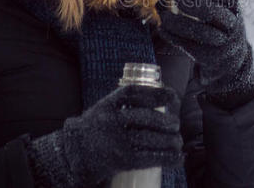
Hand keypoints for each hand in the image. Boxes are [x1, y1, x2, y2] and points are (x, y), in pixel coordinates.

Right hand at [25, 84, 182, 186]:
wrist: (75, 152)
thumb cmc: (99, 127)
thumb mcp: (107, 107)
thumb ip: (129, 102)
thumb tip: (166, 98)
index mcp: (108, 105)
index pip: (135, 93)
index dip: (156, 93)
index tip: (172, 96)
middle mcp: (111, 120)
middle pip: (146, 118)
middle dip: (167, 121)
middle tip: (176, 124)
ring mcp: (117, 141)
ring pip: (150, 138)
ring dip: (171, 141)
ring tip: (178, 142)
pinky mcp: (122, 160)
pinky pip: (149, 157)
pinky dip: (167, 158)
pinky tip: (178, 158)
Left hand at [155, 0, 253, 102]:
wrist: (230, 58)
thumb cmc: (217, 27)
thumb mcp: (217, 13)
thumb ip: (196, 2)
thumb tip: (162, 1)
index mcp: (234, 10)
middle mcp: (232, 25)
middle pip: (215, 13)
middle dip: (194, 5)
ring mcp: (223, 43)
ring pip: (202, 32)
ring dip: (180, 23)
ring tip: (165, 17)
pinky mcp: (210, 56)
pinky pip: (190, 46)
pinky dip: (174, 36)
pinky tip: (163, 29)